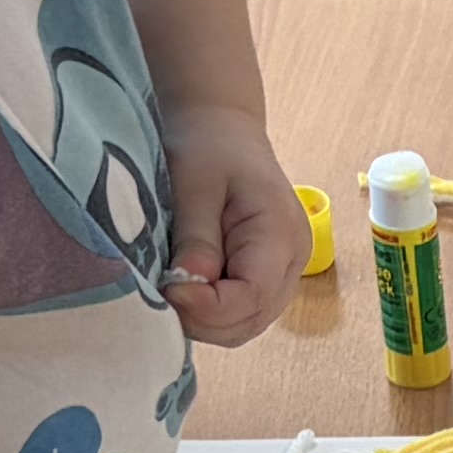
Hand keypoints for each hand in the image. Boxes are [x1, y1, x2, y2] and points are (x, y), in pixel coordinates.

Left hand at [160, 109, 302, 348]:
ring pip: (244, 324)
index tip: (167, 288)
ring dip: (204, 320)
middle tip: (160, 293)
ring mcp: (282, 272)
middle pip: (250, 319)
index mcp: (280, 232)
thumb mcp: (194, 185)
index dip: (207, 305)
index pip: (252, 295)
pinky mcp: (265, 275)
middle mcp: (292, 260)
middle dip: (203, 318)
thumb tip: (186, 290)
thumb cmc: (208, 145)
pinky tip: (184, 289)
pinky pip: (239, 312)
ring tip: (170, 289)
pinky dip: (209, 313)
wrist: (222, 127)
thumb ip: (196, 240)